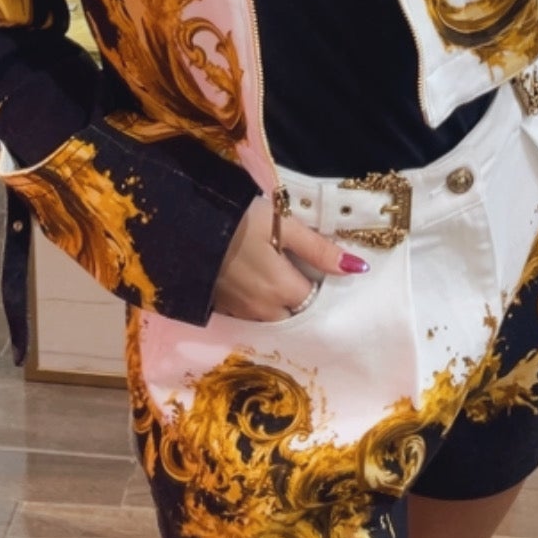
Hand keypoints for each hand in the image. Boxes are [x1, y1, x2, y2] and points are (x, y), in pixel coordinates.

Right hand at [212, 193, 366, 319]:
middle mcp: (263, 310)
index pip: (316, 302)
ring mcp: (239, 312)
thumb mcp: (281, 223)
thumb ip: (317, 249)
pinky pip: (250, 315)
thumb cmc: (236, 219)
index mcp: (282, 290)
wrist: (180, 224)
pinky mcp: (221, 307)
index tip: (322, 270)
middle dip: (302, 300)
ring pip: (272, 317)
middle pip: (295, 315)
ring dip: (280, 304)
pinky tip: (255, 282)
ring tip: (280, 277)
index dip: (323, 287)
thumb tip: (357, 268)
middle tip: (302, 272)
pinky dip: (258, 304)